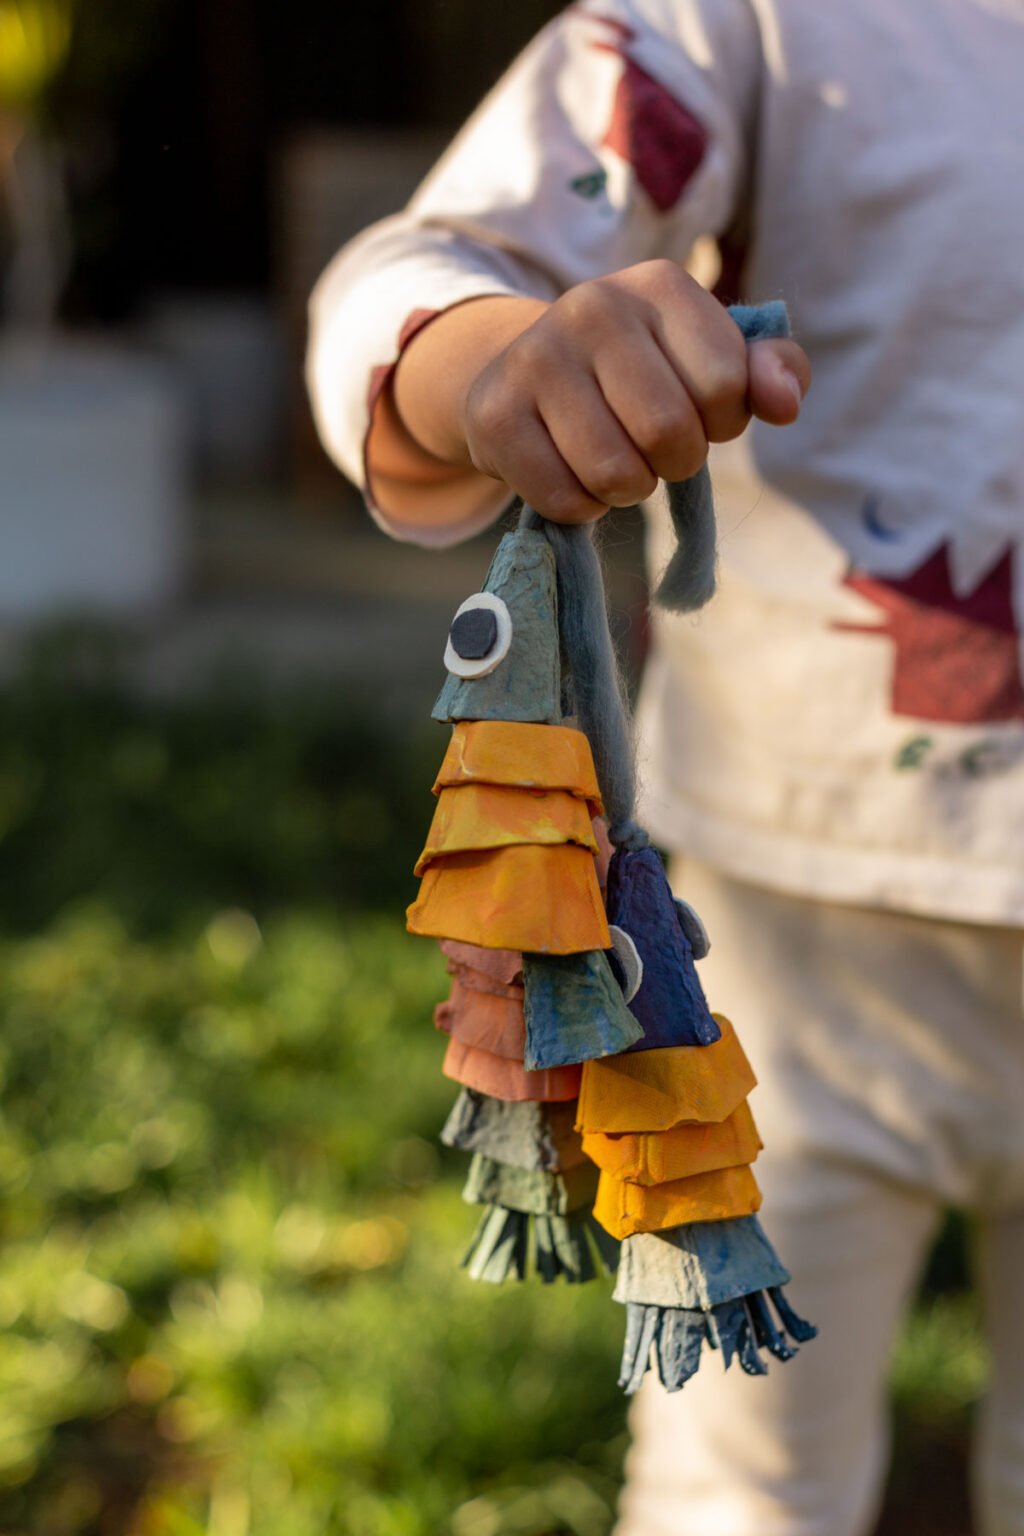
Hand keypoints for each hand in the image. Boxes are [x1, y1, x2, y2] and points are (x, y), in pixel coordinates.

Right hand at [454, 262, 808, 523]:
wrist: (524, 375)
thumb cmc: (639, 374)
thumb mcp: (709, 359)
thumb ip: (766, 373)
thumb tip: (785, 404)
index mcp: (660, 285)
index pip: (726, 386)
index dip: (722, 423)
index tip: (698, 412)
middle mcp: (593, 306)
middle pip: (669, 434)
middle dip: (675, 462)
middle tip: (654, 449)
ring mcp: (535, 357)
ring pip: (616, 474)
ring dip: (628, 489)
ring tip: (614, 461)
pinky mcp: (494, 414)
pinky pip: (566, 500)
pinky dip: (582, 507)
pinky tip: (572, 473)